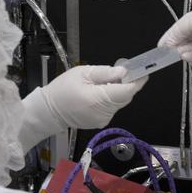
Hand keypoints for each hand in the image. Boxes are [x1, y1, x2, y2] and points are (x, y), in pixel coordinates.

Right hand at [19, 65, 146, 145]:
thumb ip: (105, 72)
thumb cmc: (62, 89)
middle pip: (125, 96)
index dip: (137, 81)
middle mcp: (105, 113)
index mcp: (99, 99)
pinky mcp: (101, 122)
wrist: (49, 111)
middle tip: (121, 70)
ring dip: (117, 90)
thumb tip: (124, 71)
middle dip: (126, 83)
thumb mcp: (82, 73)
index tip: (142, 71)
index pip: (127, 91)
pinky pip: (112, 107)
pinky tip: (99, 92)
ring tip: (104, 81)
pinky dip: (110, 98)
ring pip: (119, 102)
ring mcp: (103, 119)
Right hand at [158, 1, 191, 62]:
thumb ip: (176, 33)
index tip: (161, 46)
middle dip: (175, 46)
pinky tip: (184, 56)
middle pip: (184, 40)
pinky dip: (191, 57)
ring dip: (182, 52)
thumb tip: (166, 42)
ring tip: (174, 54)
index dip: (169, 37)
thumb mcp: (188, 22)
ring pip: (191, 49)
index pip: (179, 30)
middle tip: (166, 52)